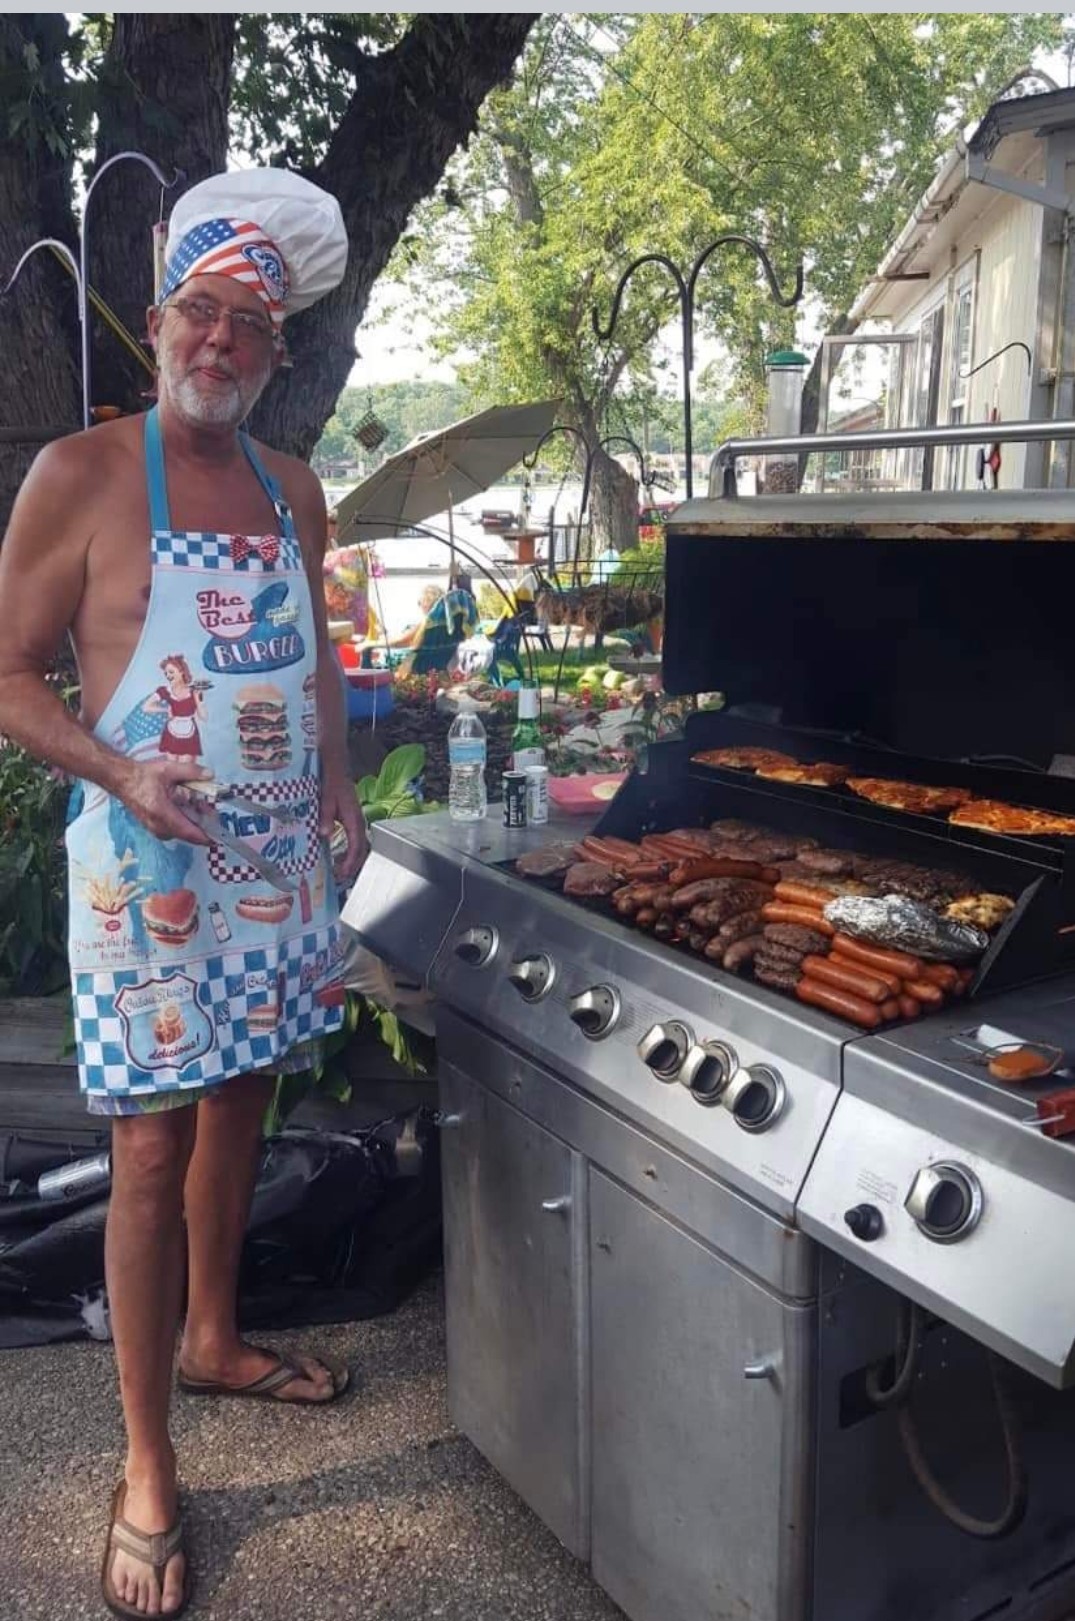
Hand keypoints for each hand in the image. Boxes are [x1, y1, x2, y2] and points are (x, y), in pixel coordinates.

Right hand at [114, 758, 214, 844]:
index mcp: (161, 812)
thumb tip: (210, 775)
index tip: (219, 836)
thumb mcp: (169, 769)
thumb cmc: (144, 776)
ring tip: (200, 807)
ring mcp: (155, 829)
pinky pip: (175, 830)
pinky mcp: (155, 829)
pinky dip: (185, 822)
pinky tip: (187, 809)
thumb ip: (191, 771)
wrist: (123, 780)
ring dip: (194, 823)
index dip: (205, 836)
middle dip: (203, 825)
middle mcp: (158, 825)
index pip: (188, 832)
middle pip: (188, 834)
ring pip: (182, 833)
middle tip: (211, 811)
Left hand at [320, 767, 367, 883]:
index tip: (342, 873)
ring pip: (359, 846)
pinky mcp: (352, 819)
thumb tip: (324, 834)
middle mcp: (359, 821)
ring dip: (352, 859)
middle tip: (340, 877)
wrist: (336, 768)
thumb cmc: (332, 781)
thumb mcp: (326, 798)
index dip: (350, 862)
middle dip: (352, 865)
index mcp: (354, 819)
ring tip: (340, 870)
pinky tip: (340, 855)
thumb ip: (325, 816)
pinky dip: (350, 851)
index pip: (356, 846)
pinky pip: (355, 840)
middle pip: (361, 850)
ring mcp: (357, 821)